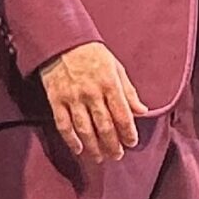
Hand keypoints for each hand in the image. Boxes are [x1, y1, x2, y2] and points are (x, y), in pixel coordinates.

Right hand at [39, 39, 148, 162]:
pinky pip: (64, 125)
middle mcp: (91, 93)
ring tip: (100, 157)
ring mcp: (72, 97)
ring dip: (94, 147)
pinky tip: (79, 149)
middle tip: (117, 155)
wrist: (62, 40)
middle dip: (112, 144)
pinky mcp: (56, 99)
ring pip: (85, 129)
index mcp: (109, 84)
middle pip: (104, 126)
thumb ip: (129, 91)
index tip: (131, 142)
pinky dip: (71, 140)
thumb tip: (142, 111)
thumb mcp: (116, 67)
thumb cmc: (92, 54)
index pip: (122, 115)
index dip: (128, 132)